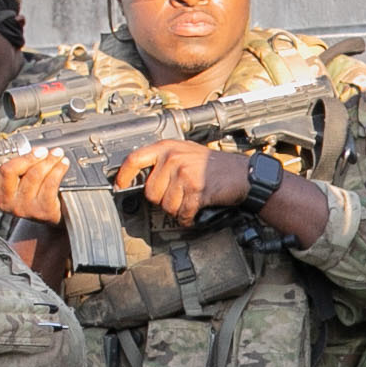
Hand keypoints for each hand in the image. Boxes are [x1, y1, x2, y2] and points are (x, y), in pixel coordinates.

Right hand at [0, 149, 72, 223]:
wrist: (58, 214)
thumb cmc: (37, 191)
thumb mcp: (21, 182)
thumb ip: (17, 168)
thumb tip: (26, 148)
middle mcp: (6, 202)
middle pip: (9, 171)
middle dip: (28, 157)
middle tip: (42, 150)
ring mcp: (23, 207)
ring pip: (33, 175)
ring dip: (48, 161)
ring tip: (57, 154)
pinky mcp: (41, 210)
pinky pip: (50, 184)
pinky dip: (58, 170)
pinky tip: (62, 164)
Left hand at [113, 139, 251, 225]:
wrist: (245, 175)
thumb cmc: (217, 166)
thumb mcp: (187, 152)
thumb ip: (165, 161)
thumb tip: (144, 177)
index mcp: (168, 148)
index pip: (135, 159)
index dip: (124, 175)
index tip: (120, 184)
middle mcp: (174, 159)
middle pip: (151, 192)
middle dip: (164, 200)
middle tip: (178, 197)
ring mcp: (185, 174)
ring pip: (167, 206)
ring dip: (178, 210)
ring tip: (190, 201)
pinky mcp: (197, 191)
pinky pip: (183, 213)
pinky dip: (189, 218)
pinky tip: (196, 212)